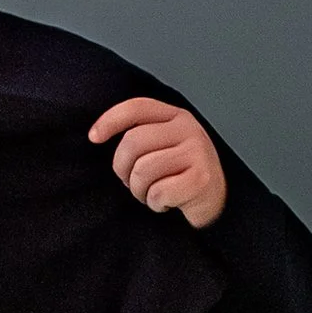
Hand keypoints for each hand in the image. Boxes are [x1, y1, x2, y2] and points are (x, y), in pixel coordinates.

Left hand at [89, 96, 226, 226]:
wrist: (217, 204)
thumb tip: (98, 134)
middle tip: (133, 182)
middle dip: (123, 170)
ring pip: (142, 170)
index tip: (94, 137)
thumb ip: (142, 135)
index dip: (110, 121)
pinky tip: (167, 203)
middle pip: (132, 142)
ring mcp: (197, 153)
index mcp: (176, 116)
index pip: (136, 108)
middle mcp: (189, 129)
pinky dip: (156, 204)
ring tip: (151, 194)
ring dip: (140, 191)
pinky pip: (159, 192)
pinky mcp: (201, 179)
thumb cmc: (182, 176)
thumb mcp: (164, 146)